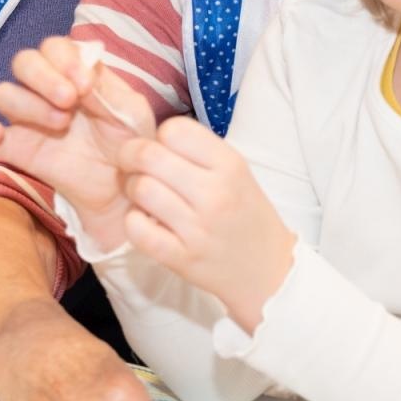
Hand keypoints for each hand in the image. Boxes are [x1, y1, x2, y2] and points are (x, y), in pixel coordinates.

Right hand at [0, 37, 155, 250]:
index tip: (85, 84)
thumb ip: (109, 89)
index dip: (64, 59)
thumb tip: (81, 77)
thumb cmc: (129, 144)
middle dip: (44, 77)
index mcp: (74, 73)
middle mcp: (47, 90)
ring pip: (5, 92)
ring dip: (29, 103)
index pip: (55, 48)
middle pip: (24, 62)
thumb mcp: (131, 112)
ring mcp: (28, 119)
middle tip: (69, 100)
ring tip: (61, 124)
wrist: (123, 191)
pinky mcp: (16, 149)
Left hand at [115, 117, 295, 331]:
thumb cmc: (246, 215)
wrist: (269, 271)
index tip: (160, 148)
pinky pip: (137, 229)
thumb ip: (198, 152)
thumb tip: (150, 135)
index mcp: (229, 165)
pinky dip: (133, 221)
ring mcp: (198, 228)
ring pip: (140, 189)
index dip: (158, 136)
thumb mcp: (236, 172)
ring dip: (130, 188)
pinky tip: (144, 221)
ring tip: (140, 195)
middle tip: (131, 165)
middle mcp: (215, 193)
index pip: (175, 129)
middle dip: (130, 156)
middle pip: (148, 155)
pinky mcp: (182, 258)